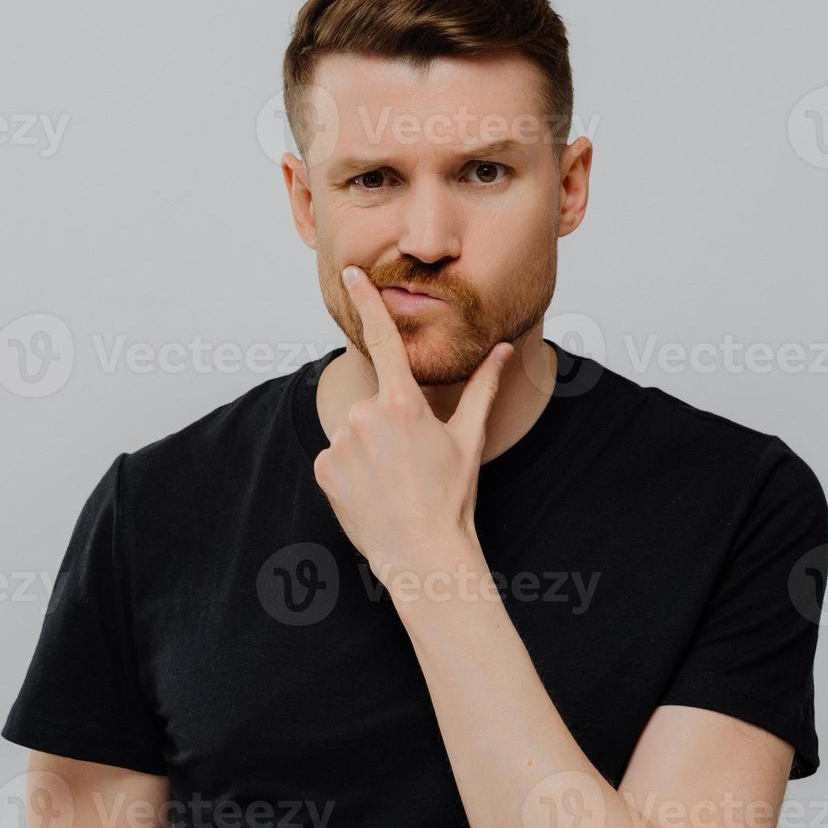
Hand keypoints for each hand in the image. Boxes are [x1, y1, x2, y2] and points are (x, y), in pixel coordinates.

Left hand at [312, 265, 511, 580]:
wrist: (423, 553)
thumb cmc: (451, 496)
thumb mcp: (468, 437)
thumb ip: (482, 387)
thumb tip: (503, 350)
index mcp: (402, 402)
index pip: (382, 340)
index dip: (367, 302)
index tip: (352, 275)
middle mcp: (365, 415)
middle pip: (372, 402)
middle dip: (387, 423)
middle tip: (409, 460)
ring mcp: (340, 443)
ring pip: (353, 430)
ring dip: (368, 447)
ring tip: (392, 479)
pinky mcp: (324, 468)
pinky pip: (336, 456)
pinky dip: (350, 469)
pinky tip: (372, 492)